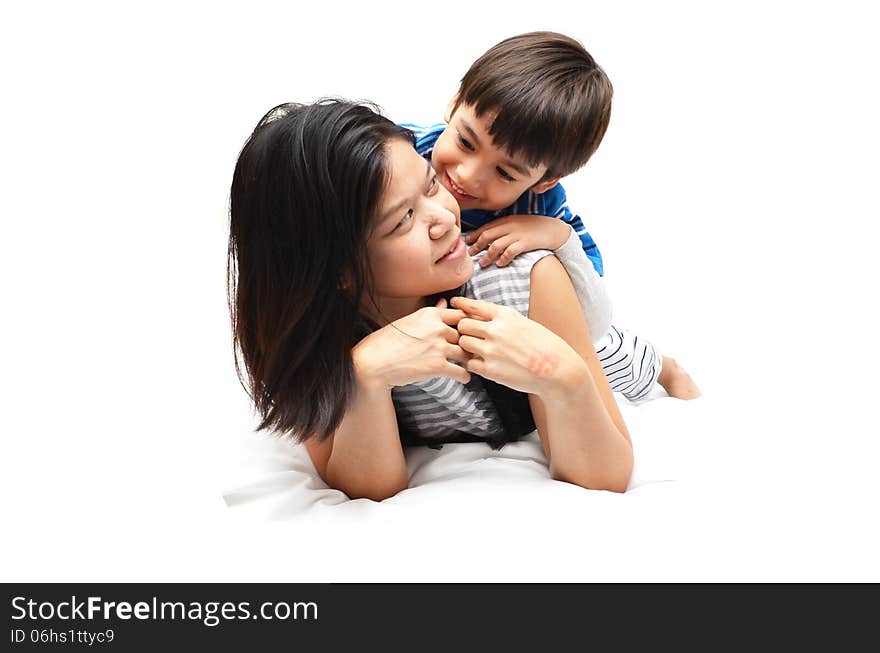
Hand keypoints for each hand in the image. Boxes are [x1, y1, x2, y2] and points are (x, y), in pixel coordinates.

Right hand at [353, 298, 471, 388]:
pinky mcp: (437, 366)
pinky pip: (461, 371)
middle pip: (466, 335)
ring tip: (473, 365)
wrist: (374, 362)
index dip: (470, 324)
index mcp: (431, 314)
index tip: (473, 331)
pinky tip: (464, 377)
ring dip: (470, 360)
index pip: (462, 315)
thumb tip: (445, 303)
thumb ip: (432, 313)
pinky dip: (465, 376)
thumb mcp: (410, 320)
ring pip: (466, 353)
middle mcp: (437, 328)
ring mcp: (438, 347)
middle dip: (471, 343)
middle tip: (476, 350)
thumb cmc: (388, 341)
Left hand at [451, 295, 584, 397]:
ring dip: (466, 346)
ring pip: (463, 343)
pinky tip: (483, 364)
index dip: (461, 305)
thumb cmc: (544, 346)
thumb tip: (482, 317)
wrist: (557, 369)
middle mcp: (496, 330)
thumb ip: (503, 319)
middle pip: (463, 324)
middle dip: (464, 329)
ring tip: (476, 351)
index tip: (454, 304)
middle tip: (469, 335)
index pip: (474, 306)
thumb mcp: (524, 323)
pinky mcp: (490, 370)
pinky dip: (474, 364)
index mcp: (505, 315)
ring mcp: (491, 350)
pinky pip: (469, 363)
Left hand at [466, 215, 570, 267]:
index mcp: (507, 220)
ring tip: (482, 263)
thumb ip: (505, 228)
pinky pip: (511, 251)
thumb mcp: (518, 223)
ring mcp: (518, 234)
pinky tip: (500, 264)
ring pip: (496, 245)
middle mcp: (510, 226)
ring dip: (487, 256)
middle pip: (487, 236)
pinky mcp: (526, 243)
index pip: (486, 227)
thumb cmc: (535, 228)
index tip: (467, 242)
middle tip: (470, 254)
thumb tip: (490, 237)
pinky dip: (503, 258)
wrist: (554, 229)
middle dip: (477, 246)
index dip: (475, 235)